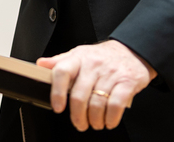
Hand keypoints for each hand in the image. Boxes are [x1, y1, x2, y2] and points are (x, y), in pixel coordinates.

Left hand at [36, 40, 155, 130]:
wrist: (133, 50)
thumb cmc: (102, 56)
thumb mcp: (80, 54)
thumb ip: (60, 61)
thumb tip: (40, 64)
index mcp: (79, 58)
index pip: (62, 72)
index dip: (57, 92)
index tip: (57, 108)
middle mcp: (93, 65)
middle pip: (79, 95)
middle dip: (77, 116)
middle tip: (79, 123)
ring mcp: (110, 74)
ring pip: (97, 103)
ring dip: (94, 120)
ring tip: (95, 123)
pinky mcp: (127, 82)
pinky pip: (116, 105)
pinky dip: (111, 118)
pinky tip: (109, 121)